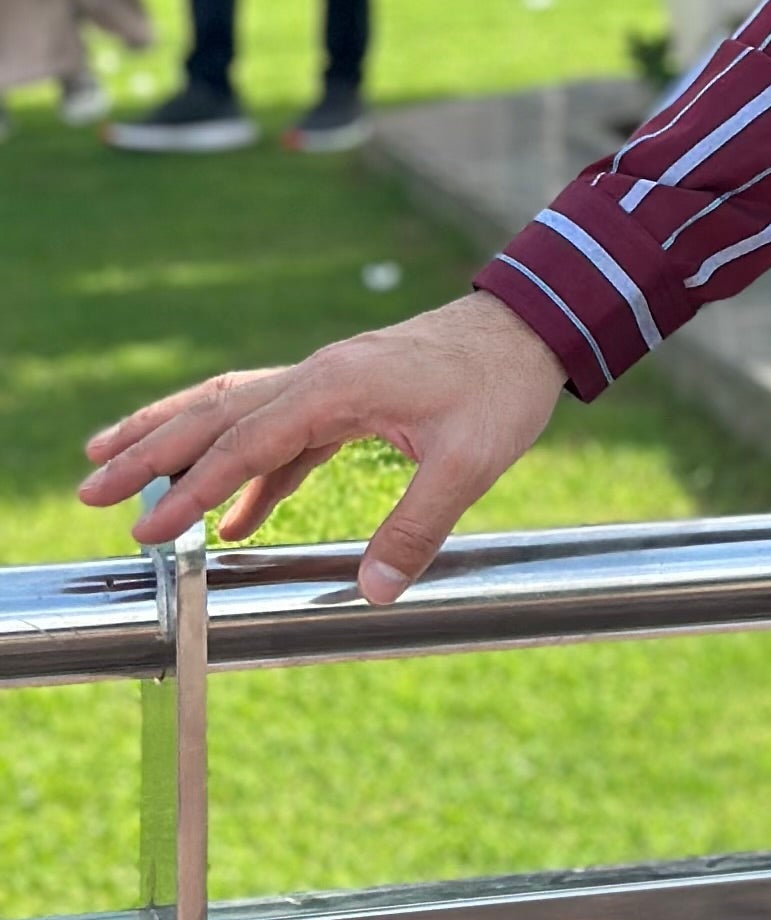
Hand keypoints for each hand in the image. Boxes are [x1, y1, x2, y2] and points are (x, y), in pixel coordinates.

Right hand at [77, 293, 567, 604]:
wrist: (532, 327)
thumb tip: (376, 591)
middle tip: (88, 488)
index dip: (193, 492)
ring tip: (119, 471)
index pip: (244, 444)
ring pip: (235, 411)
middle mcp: (319, 377)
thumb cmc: (502, 386)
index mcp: (335, 388)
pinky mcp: (348, 394)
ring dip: (179, 442)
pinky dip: (248, 468)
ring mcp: (330, 382)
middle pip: (215, 415)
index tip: (146, 531)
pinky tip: (237, 517)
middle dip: (149, 452)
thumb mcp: (471, 462)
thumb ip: (418, 526)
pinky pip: (281, 432)